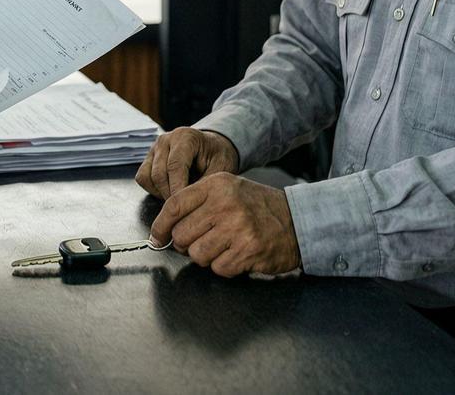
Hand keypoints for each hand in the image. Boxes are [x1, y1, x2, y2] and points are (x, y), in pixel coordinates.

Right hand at [136, 127, 239, 199]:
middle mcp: (165, 140)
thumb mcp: (221, 167)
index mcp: (185, 137)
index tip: (185, 205)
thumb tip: (192, 200)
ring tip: (179, 199)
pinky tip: (169, 191)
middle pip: (159, 174)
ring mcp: (154, 148)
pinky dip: (153, 189)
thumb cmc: (217, 157)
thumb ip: (207, 182)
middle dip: (170, 195)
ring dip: (161, 193)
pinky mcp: (147, 158)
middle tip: (184, 209)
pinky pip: (142, 178)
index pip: (175, 166)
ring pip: (148, 177)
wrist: (211, 148)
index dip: (178, 188)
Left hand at [149, 173, 300, 277]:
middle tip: (202, 241)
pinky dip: (225, 266)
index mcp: (216, 185)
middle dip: (186, 244)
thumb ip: (197, 203)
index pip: (174, 206)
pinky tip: (237, 254)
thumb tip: (165, 230)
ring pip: (197, 254)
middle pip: (182, 234)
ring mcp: (237, 228)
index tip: (156, 237)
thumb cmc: (257, 207)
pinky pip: (218, 268)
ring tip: (223, 246)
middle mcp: (225, 204)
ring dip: (206, 256)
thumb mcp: (227, 190)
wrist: (298, 220)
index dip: (160, 225)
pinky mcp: (248, 250)